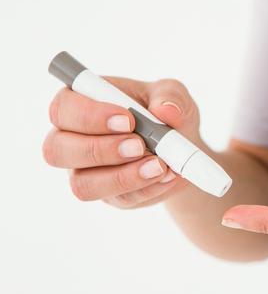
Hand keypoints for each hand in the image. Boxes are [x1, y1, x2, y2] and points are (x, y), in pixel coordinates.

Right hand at [43, 77, 200, 208]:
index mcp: (80, 103)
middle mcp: (72, 139)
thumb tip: (166, 110)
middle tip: (140, 146)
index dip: (90, 116)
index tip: (128, 120)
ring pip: (83, 185)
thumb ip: (170, 96)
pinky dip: (147, 188)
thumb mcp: (172, 94)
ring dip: (122, 177)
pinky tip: (168, 176)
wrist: (184, 148)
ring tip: (159, 166)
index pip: (63, 109)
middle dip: (101, 150)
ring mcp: (85, 172)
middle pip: (57, 150)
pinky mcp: (108, 195)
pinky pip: (118, 199)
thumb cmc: (166, 113)